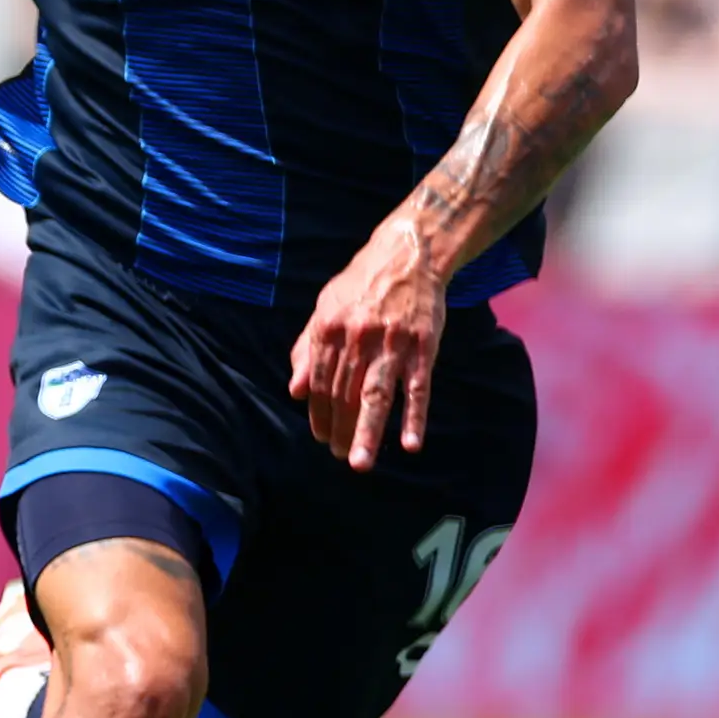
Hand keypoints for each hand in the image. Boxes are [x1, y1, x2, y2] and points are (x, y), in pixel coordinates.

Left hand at [289, 217, 446, 469]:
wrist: (408, 255)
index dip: (319, 413)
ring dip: (367, 431)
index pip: (320, 382)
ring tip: (360, 462)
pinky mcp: (423, 345)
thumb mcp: (325, 308)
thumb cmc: (360, 285)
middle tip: (340, 456)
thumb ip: (308, 348)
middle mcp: (357, 337)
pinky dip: (414, 416)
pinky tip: (410, 443)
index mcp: (328, 328)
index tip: (321, 437)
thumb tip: (295, 390)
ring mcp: (391, 342)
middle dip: (340, 429)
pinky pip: (417, 387)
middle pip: (345, 393)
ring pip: (376, 395)